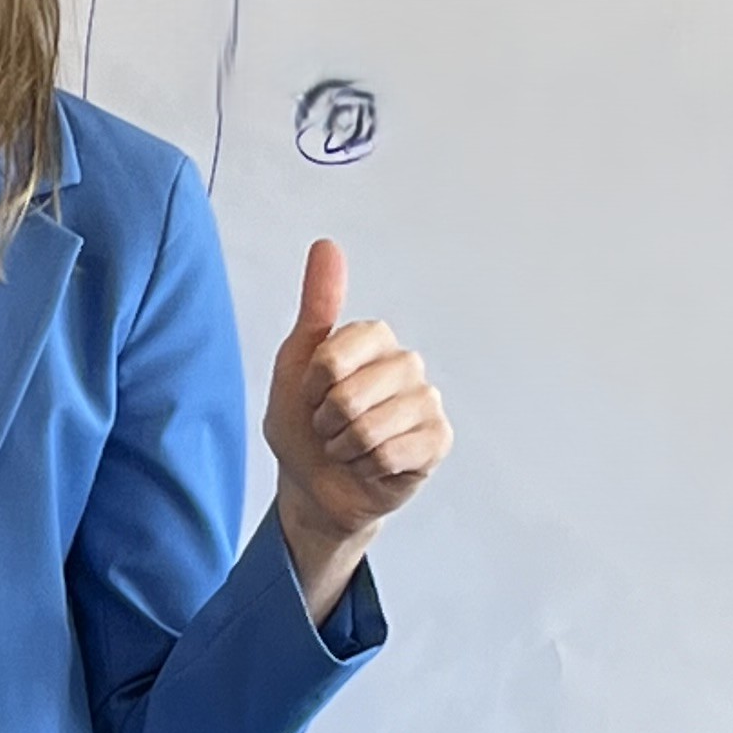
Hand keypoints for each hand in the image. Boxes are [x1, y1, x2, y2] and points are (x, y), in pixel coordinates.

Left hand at [262, 238, 447, 620]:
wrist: (315, 488)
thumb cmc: (304, 426)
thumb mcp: (295, 365)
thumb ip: (316, 305)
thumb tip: (327, 244)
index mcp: (373, 340)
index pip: (335, 352)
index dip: (312, 384)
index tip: (310, 395)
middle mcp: (406, 364)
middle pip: (351, 392)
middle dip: (327, 421)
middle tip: (330, 428)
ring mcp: (426, 401)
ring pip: (373, 426)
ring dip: (346, 447)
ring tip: (349, 448)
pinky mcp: (438, 440)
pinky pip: (397, 452)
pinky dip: (372, 466)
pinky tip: (373, 465)